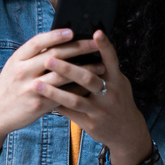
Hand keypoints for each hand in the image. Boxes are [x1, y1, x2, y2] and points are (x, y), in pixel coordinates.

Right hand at [0, 28, 87, 151]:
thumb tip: (59, 42)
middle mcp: (22, 71)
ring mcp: (30, 88)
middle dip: (77, 48)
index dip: (54, 35)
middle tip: (95, 44)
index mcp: (17, 59)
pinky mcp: (38, 104)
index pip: (36, 42)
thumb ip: (33, 57)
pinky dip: (78, 89)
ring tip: (100, 66)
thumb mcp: (15, 67)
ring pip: (62, 75)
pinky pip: (63, 95)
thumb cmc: (10, 87)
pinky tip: (90, 86)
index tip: (72, 31)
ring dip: (83, 69)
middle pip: (53, 56)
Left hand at [35, 30, 152, 164]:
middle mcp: (110, 94)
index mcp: (117, 80)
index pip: (111, 59)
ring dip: (54, 91)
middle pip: (88, 79)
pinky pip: (70, 113)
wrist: (127, 132)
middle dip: (67, 69)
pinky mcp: (91, 124)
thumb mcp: (117, 83)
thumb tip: (84, 48)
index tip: (96, 32)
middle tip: (48, 59)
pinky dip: (56, 105)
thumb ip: (104, 69)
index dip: (105, 46)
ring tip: (37, 83)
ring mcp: (100, 110)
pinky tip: (41, 99)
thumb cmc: (118, 100)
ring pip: (75, 99)